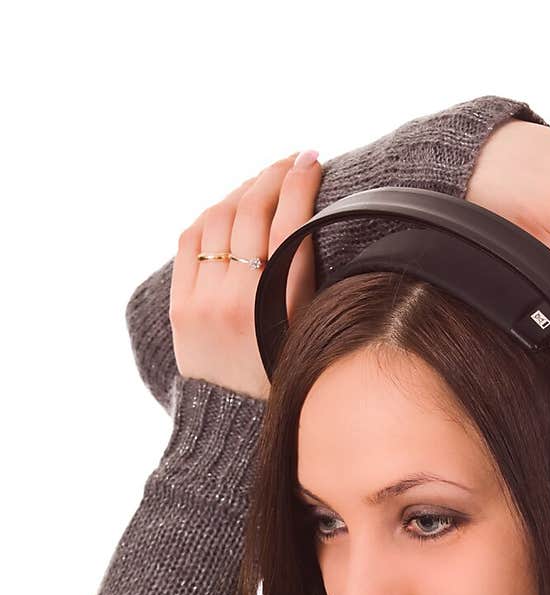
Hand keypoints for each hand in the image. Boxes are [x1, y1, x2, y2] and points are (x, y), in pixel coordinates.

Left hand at [170, 152, 322, 400]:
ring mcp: (204, 301)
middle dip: (273, 176)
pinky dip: (211, 215)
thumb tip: (309, 216)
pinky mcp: (181, 305)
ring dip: (242, 191)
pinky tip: (228, 208)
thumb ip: (308, 281)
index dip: (301, 182)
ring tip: (262, 184)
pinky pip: (191, 238)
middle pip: (253, 211)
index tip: (313, 159)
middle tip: (291, 161)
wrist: (233, 423)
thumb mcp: (310, 334)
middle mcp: (238, 301)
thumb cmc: (283, 377)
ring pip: (220, 217)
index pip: (291, 224)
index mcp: (280, 310)